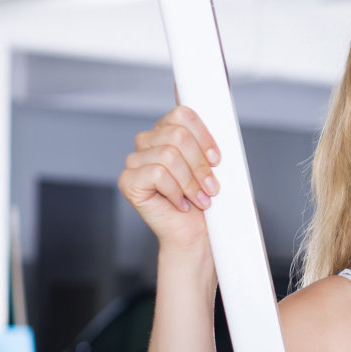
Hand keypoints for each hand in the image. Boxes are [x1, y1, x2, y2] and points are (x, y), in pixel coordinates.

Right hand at [119, 106, 221, 254]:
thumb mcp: (217, 170)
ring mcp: (135, 161)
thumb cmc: (208, 204)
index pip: (182, 114)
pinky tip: (180, 204)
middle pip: (177, 135)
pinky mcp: (128, 181)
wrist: (197, 236)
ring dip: (190, 182)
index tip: (217, 159)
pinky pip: (156, 174)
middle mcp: (149, 143)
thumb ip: (212, 145)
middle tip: (211, 187)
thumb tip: (222, 122)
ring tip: (199, 199)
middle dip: (200, 165)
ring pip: (168, 155)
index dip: (204, 136)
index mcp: (169, 133)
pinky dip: (175, 192)